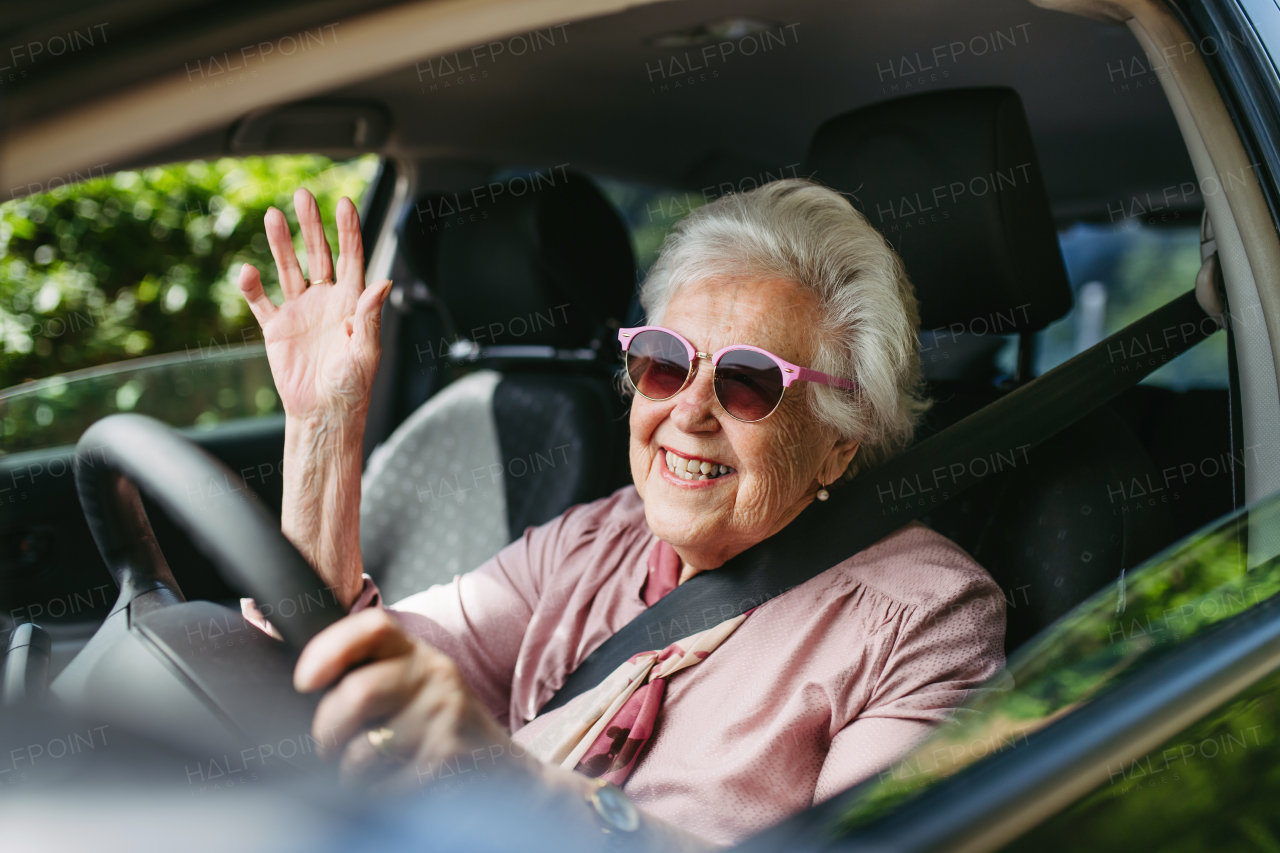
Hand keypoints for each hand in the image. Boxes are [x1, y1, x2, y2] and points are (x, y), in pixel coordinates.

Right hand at [238, 189, 390, 422]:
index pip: (351, 258)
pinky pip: (261, 301)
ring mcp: (300, 311)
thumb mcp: (367, 351)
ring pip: (289, 268)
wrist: (324, 413)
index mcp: (352, 303)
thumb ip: (370, 315)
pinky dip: (252, 286)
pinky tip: (248, 270)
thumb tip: (383, 282)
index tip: (344, 203)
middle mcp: (326, 300)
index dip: (348, 231)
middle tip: (302, 195)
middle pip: (318, 254)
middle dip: (311, 225)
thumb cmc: (352, 386)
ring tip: (272, 216)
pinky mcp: (276, 328)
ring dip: (281, 243)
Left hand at [295, 609, 515, 789]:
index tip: (305, 681)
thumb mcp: (415, 689)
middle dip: (328, 729)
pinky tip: (394, 788)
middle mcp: (435, 675)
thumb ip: (375, 677)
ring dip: (350, 773)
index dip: (331, 648)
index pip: (374, 628)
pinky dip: (376, 796)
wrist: (504, 771)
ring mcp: (445, 715)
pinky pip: (383, 786)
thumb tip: (308, 684)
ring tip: (367, 773)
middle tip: (329, 747)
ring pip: (363, 749)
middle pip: (358, 692)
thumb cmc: (440, 732)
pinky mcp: (448, 758)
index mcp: (418, 655)